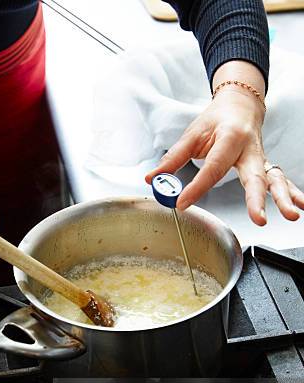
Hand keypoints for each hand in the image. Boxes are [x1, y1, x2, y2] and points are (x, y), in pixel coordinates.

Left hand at [146, 61, 303, 225]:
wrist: (241, 105)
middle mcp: (250, 150)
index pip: (212, 167)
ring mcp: (262, 159)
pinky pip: (282, 180)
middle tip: (259, 218)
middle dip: (257, 199)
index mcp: (230, 138)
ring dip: (284, 198)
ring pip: (275, 179)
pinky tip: (302, 205)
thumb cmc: (217, 120)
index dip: (196, 187)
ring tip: (291, 214)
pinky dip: (294, 192)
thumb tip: (153, 178)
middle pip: (255, 176)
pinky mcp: (267, 166)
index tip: (182, 203)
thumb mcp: (192, 134)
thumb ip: (173, 158)